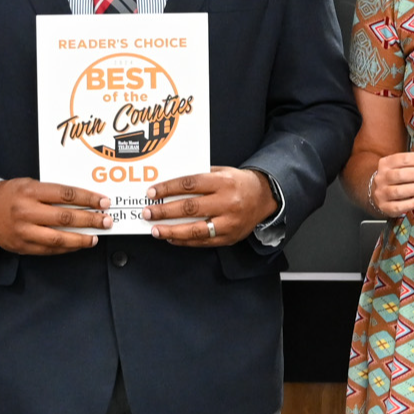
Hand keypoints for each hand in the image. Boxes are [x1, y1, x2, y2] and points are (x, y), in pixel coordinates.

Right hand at [0, 178, 111, 254]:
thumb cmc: (11, 193)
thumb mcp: (29, 184)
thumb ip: (52, 192)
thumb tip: (83, 200)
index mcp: (30, 192)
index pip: (65, 195)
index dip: (87, 199)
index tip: (103, 202)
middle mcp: (26, 212)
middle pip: (64, 218)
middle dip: (90, 220)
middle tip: (106, 220)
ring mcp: (23, 232)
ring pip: (58, 238)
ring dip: (81, 239)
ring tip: (96, 237)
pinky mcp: (21, 247)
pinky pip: (49, 249)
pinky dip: (66, 248)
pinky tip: (78, 244)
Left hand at [143, 167, 275, 245]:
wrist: (264, 198)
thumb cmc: (239, 183)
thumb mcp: (222, 172)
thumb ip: (200, 177)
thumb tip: (171, 186)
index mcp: (223, 182)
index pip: (190, 184)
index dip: (168, 189)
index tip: (152, 193)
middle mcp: (227, 202)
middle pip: (190, 208)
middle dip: (165, 211)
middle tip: (148, 212)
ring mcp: (229, 222)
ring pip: (195, 230)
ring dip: (171, 231)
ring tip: (155, 230)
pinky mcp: (229, 237)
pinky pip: (203, 242)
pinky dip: (185, 241)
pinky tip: (172, 238)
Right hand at [368, 152, 413, 215]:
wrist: (378, 194)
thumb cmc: (394, 179)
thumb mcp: (399, 167)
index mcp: (386, 163)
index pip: (405, 159)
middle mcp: (382, 177)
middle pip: (403, 174)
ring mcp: (382, 193)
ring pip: (401, 190)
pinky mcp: (385, 207)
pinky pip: (400, 206)